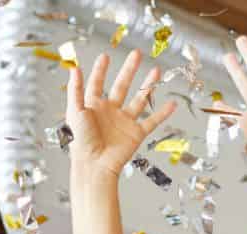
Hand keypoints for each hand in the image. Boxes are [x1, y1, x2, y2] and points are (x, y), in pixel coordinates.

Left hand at [65, 50, 177, 177]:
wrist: (94, 165)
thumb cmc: (81, 142)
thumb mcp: (74, 112)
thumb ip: (75, 90)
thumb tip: (74, 68)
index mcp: (93, 106)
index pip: (97, 83)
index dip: (100, 70)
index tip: (105, 56)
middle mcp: (110, 111)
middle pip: (122, 85)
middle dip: (129, 69)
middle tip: (137, 54)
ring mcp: (124, 122)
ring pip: (139, 100)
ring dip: (148, 85)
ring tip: (156, 71)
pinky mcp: (136, 134)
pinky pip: (152, 121)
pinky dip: (163, 113)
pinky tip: (172, 104)